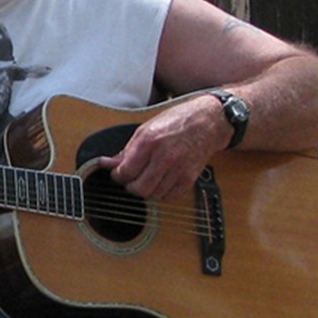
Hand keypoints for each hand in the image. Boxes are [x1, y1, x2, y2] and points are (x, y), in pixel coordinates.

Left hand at [98, 100, 229, 199]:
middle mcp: (165, 156)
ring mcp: (179, 169)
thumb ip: (127, 150)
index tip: (117, 173)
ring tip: (145, 179)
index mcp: (150, 140)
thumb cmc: (177, 121)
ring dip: (145, 191)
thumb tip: (108, 164)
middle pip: (139, 188)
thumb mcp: (146, 128)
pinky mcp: (189, 178)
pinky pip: (169, 197)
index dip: (117, 175)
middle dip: (130, 187)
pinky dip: (160, 194)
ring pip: (153, 195)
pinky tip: (159, 183)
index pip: (126, 171)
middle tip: (130, 179)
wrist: (208, 121)